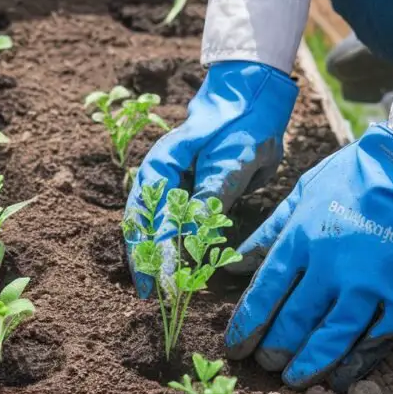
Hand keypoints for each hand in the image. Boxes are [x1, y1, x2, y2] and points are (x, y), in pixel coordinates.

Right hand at [124, 60, 297, 296]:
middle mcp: (158, 174)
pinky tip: (173, 265)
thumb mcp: (232, 159)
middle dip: (146, 261)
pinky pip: (167, 221)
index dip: (159, 254)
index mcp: (162, 164)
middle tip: (155, 296)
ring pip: (148, 225)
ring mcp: (168, 180)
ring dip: (152, 255)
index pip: (154, 218)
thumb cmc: (242, 123)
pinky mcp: (183, 188)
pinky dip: (168, 244)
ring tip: (157, 287)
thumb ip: (211, 194)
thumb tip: (194, 232)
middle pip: (139, 224)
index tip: (167, 284)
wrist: (253, 98)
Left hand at [225, 124, 392, 390]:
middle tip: (264, 365)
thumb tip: (233, 264)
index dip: (247, 324)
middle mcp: (330, 265)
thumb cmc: (352, 176)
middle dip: (275, 348)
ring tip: (293, 379)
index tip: (234, 347)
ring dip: (310, 361)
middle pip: (294, 319)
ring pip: (332, 335)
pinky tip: (343, 375)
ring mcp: (367, 282)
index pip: (265, 291)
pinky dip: (358, 359)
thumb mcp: (302, 193)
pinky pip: (377, 336)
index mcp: (301, 238)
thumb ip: (268, 232)